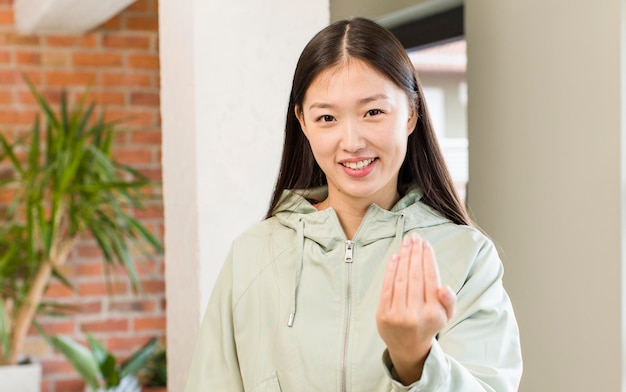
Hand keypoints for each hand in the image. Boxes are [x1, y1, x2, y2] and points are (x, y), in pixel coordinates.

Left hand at [376, 233, 455, 384]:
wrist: (408, 347)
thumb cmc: (428, 324)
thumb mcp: (446, 317)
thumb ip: (449, 302)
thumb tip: (445, 288)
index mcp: (433, 313)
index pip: (430, 279)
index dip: (428, 259)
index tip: (426, 244)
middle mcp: (415, 314)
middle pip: (414, 275)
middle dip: (415, 253)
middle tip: (415, 237)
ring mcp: (397, 314)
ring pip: (400, 279)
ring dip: (403, 257)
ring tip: (406, 242)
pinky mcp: (383, 314)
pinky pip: (387, 287)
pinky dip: (390, 270)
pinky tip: (394, 256)